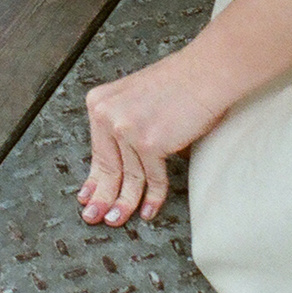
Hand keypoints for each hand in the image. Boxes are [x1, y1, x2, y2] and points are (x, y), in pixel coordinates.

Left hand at [80, 49, 232, 227]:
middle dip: (103, 197)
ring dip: (125, 203)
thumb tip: (119, 161)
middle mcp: (108, 115)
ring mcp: (127, 129)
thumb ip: (122, 124)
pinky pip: (152, 177)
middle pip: (108, 166)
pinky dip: (153, 197)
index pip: (96, 150)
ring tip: (119, 220)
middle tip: (96, 216)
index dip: (92, 178)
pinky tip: (149, 210)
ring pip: (129, 176)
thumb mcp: (135, 98)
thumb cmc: (179, 83)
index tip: (86, 196)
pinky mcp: (149, 142)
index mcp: (100, 102)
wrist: (205, 73)